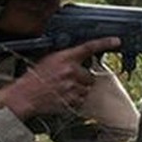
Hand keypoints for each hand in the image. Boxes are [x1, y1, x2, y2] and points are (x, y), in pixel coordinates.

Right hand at [0, 37, 120, 119]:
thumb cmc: (34, 78)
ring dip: (79, 90)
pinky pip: (81, 100)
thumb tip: (77, 59)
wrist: (25, 95)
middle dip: (83, 79)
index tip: (116, 41)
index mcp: (65, 57)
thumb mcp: (48, 60)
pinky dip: (75, 100)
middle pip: (90, 75)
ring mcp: (72, 86)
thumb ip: (65, 58)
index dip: (104, 43)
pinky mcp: (71, 100)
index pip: (89, 47)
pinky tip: (63, 97)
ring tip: (64, 90)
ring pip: (87, 88)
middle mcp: (71, 71)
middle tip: (69, 81)